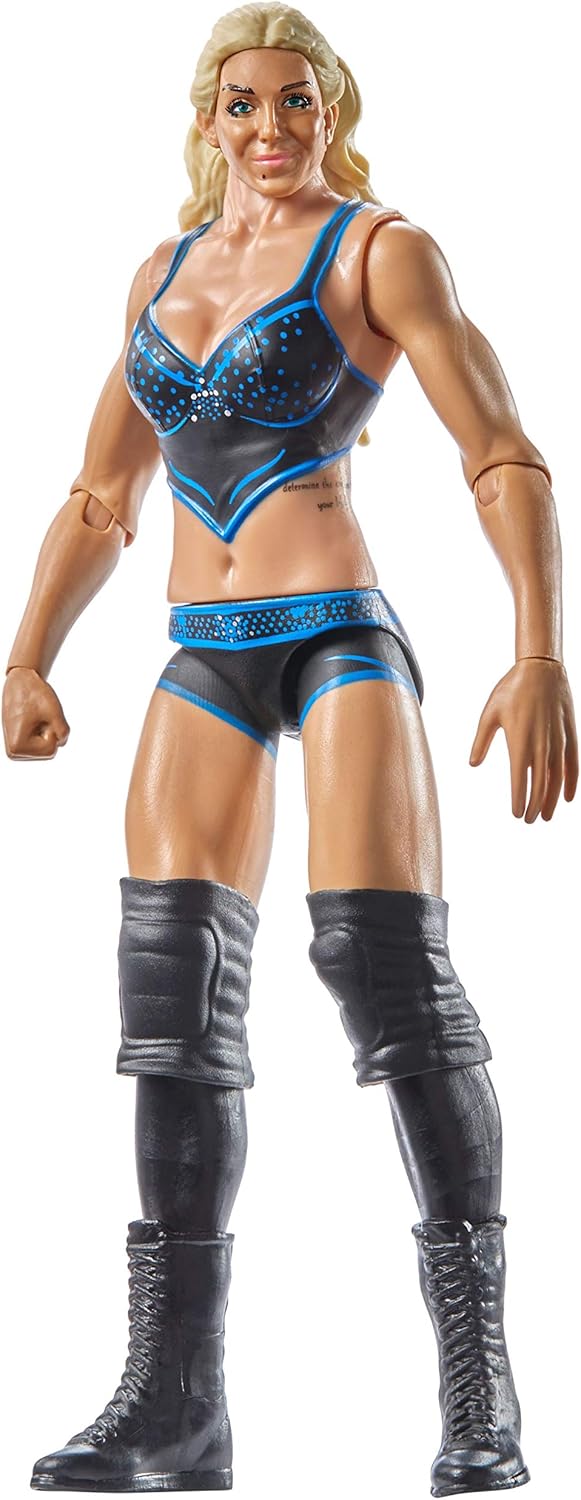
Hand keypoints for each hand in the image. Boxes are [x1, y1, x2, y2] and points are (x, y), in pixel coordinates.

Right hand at [2, 667, 69, 759]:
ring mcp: (16, 748)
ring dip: (47, 730)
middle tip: (37, 716)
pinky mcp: (20, 743)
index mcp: (16, 748)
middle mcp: (13, 752)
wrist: (21, 681)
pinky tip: (34, 719)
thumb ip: (63, 733)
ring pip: (47, 747)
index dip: (51, 730)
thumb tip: (61, 742)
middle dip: (49, 732)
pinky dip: (44, 730)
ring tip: (35, 716)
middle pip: (48, 751)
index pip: (50, 750)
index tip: (38, 717)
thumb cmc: (35, 694)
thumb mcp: (55, 713)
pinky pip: (43, 742)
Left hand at [469, 659, 577, 821]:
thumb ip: (481, 741)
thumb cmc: (511, 689)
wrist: (541, 668)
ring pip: (557, 778)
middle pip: (540, 785)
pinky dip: (571, 782)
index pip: (520, 780)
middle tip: (528, 820)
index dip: (519, 800)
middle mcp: (541, 745)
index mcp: (519, 742)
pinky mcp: (570, 735)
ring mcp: (558, 741)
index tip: (516, 814)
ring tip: (545, 815)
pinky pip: (573, 764)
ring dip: (551, 799)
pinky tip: (567, 797)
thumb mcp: (489, 713)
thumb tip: (473, 764)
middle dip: (534, 806)